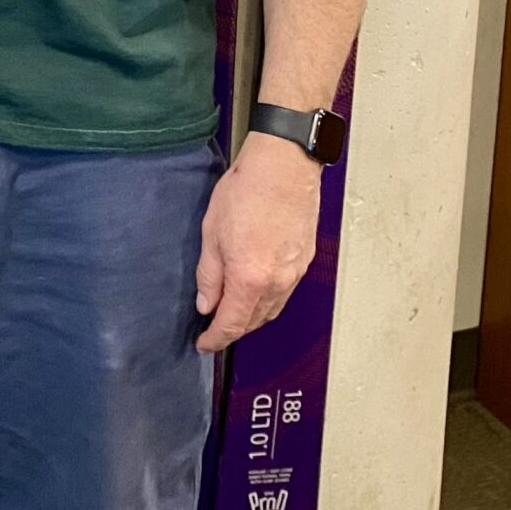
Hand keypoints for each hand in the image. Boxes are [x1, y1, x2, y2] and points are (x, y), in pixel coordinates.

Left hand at [193, 135, 322, 353]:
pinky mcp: (305, 259)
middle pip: (254, 322)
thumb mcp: (212, 233)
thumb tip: (206, 303)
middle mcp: (277, 282)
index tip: (204, 344)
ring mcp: (295, 272)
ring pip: (272, 310)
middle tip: (214, 327)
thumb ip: (209, 275)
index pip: (231, 325)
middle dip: (233, 329)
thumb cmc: (247, 190)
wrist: (284, 165)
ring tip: (234, 310)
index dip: (215, 339)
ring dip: (252, 317)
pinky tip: (258, 289)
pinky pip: (285, 292)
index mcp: (250, 279)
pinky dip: (269, 299)